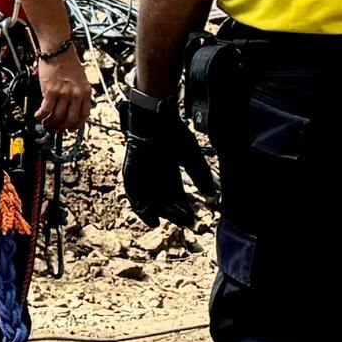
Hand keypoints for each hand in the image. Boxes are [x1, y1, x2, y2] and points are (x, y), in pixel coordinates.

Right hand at [29, 35, 92, 135]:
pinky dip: (41, 115)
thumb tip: (73, 107)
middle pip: (70, 119)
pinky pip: (46, 109)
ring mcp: (63, 93)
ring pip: (57, 117)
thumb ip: (79, 93)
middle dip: (62, 127)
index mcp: (86, 91)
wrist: (58, 49)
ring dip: (50, 123)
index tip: (71, 129)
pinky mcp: (50, 91)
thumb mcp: (81, 78)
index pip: (84, 115)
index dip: (77, 126)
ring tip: (45, 123)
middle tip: (56, 129)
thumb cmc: (68, 60)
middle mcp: (76, 94)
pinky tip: (38, 115)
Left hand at [118, 90, 214, 226]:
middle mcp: (156, 177)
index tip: (192, 219)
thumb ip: (201, 175)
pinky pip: (134, 195)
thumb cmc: (174, 135)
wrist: (155, 120)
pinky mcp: (130, 175)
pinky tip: (151, 216)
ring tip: (168, 221)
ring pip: (149, 201)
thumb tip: (211, 194)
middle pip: (163, 202)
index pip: (176, 196)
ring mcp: (142, 176)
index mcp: (170, 173)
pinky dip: (141, 207)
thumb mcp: (192, 157)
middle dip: (173, 213)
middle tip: (183, 221)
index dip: (183, 209)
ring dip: (158, 212)